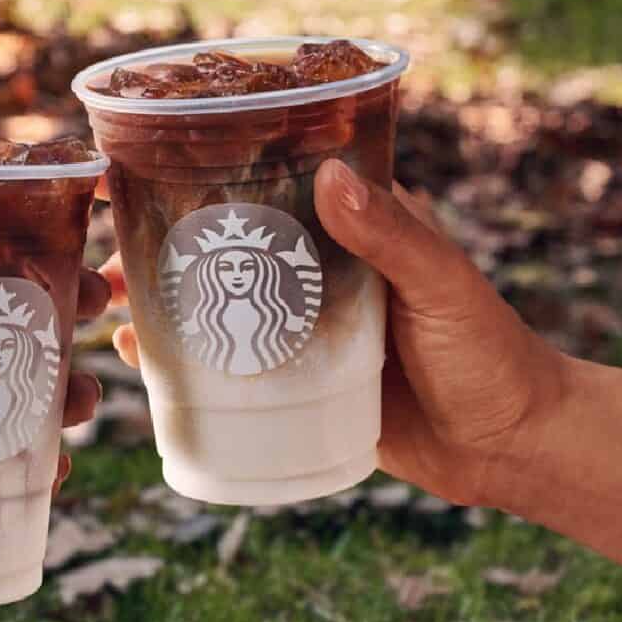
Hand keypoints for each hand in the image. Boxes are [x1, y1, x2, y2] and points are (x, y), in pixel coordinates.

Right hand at [107, 161, 564, 507]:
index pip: (274, 182)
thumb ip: (392, 236)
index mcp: (354, 227)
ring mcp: (306, 325)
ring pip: (223, 303)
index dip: (212, 175)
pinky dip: (190, 361)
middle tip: (111, 259)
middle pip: (231, 245)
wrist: (510, 449)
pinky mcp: (302, 379)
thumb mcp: (442, 287)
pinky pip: (236, 363)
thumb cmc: (489, 353)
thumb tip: (330, 175)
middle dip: (168, 246)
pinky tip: (147, 365)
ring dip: (167, 302)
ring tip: (113, 309)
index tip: (148, 173)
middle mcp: (320, 268)